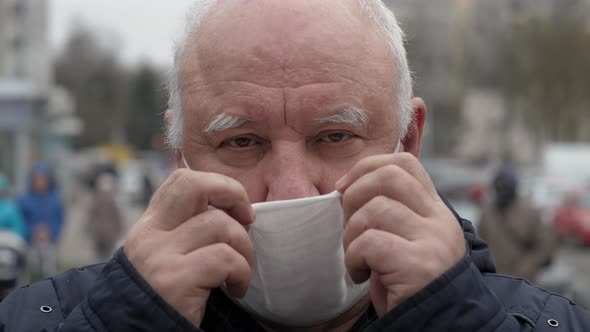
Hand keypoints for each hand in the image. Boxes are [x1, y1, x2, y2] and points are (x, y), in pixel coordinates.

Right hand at [124, 169, 254, 325]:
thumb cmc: (164, 301)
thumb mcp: (166, 259)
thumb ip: (186, 234)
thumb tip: (233, 213)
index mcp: (150, 227)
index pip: (181, 180)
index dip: (217, 185)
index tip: (235, 209)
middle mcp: (150, 236)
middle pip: (195, 185)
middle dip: (232, 193)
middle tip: (248, 219)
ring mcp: (160, 257)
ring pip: (220, 224)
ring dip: (244, 248)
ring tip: (239, 271)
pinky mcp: (175, 281)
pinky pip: (225, 259)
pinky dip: (241, 273)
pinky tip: (236, 289)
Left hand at [337, 153, 464, 315]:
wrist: (434, 326)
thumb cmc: (405, 284)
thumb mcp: (402, 241)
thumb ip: (388, 213)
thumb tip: (346, 187)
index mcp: (435, 211)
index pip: (405, 164)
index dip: (368, 166)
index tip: (344, 187)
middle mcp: (440, 221)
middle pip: (389, 176)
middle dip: (354, 193)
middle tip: (347, 224)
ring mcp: (434, 241)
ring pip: (374, 210)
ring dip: (351, 235)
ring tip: (356, 259)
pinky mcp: (420, 265)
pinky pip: (370, 243)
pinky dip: (353, 258)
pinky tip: (358, 275)